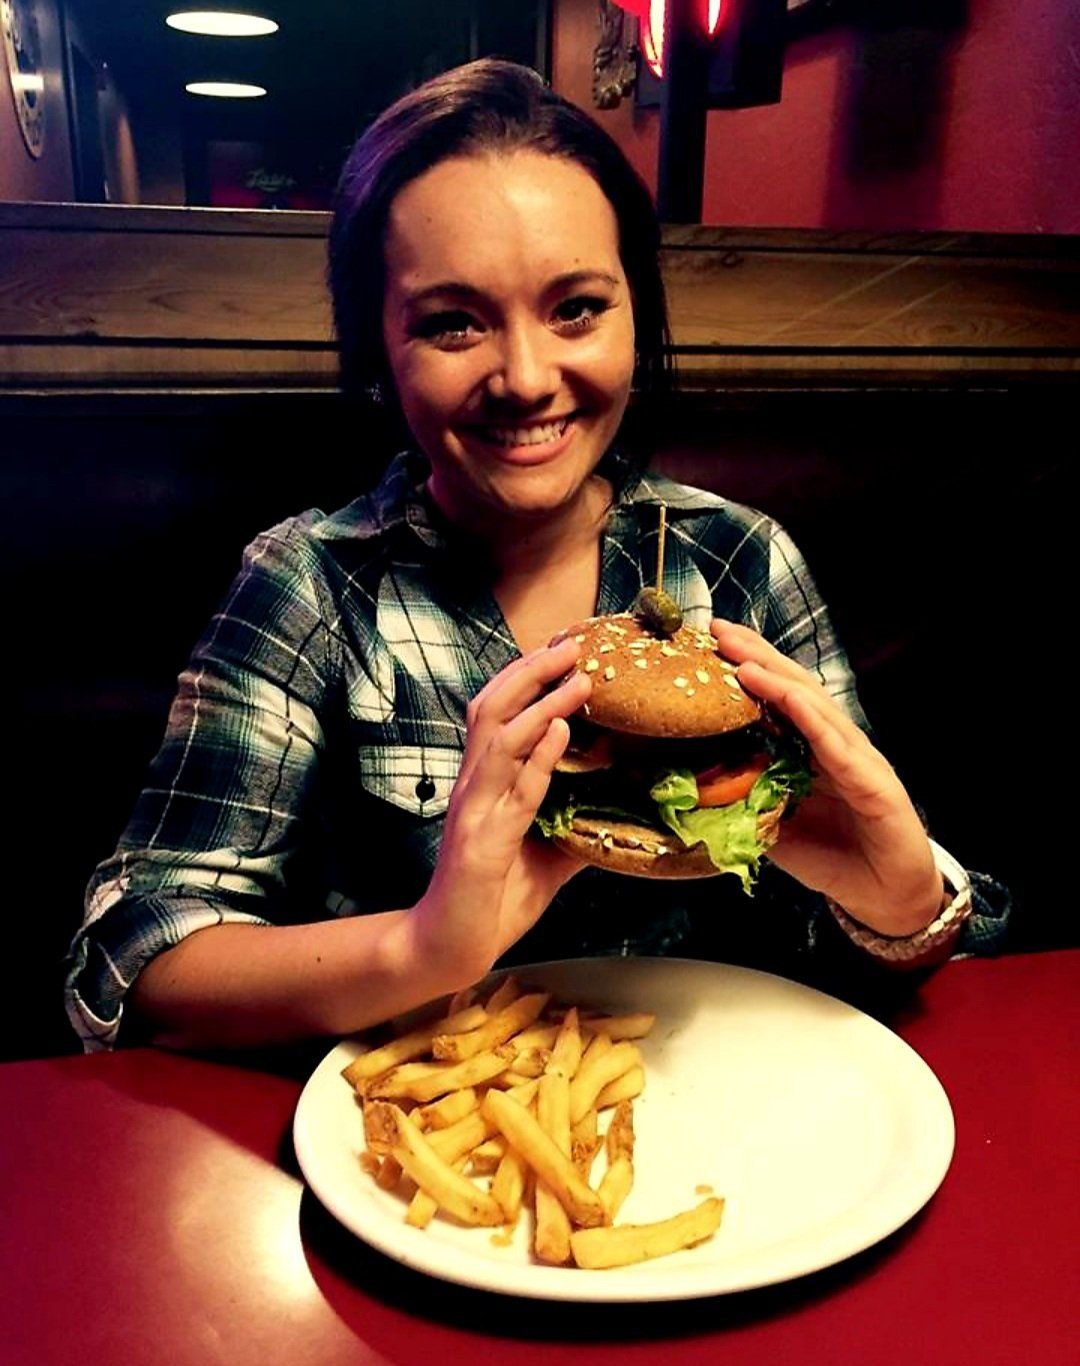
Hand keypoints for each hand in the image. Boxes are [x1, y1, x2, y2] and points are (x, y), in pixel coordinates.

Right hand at [409, 637, 590, 985]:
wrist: (450, 946)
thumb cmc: (493, 900)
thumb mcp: (547, 857)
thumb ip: (574, 828)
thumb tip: (620, 815)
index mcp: (483, 784)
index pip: (497, 713)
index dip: (526, 677)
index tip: (562, 650)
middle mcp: (474, 787)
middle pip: (492, 708)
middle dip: (531, 672)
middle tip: (571, 645)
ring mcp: (474, 811)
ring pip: (500, 738)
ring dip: (540, 703)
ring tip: (578, 679)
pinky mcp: (480, 842)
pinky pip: (512, 790)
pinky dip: (537, 757)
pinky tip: (560, 733)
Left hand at [711, 620, 942, 935]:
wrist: (885, 898)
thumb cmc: (832, 858)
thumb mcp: (771, 827)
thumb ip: (742, 803)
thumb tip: (692, 789)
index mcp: (810, 750)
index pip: (775, 699)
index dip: (745, 669)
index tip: (708, 645)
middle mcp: (834, 744)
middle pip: (793, 688)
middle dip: (755, 656)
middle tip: (718, 629)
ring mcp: (856, 759)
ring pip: (815, 708)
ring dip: (779, 680)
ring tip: (744, 659)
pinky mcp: (875, 783)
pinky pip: (839, 746)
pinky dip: (814, 719)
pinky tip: (792, 699)